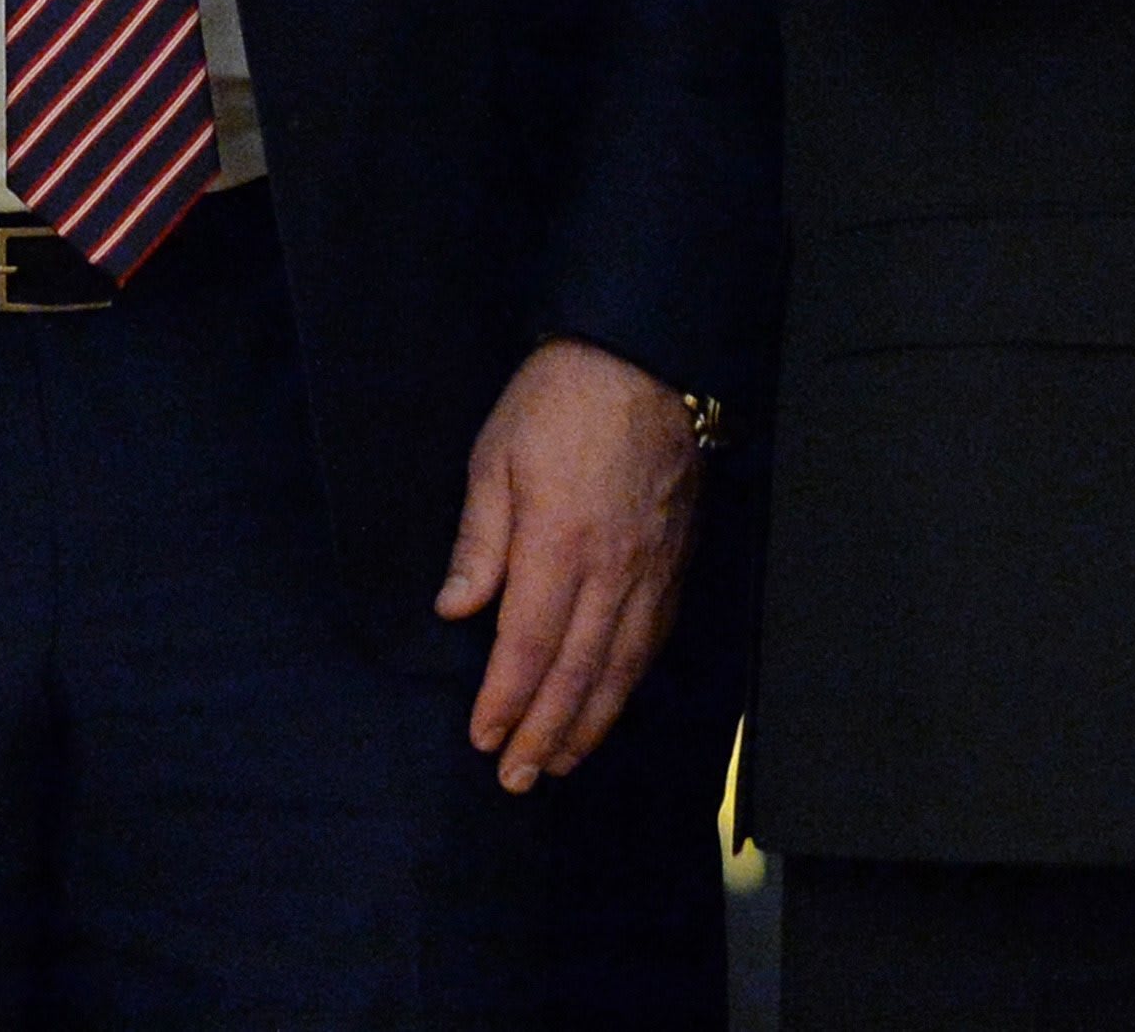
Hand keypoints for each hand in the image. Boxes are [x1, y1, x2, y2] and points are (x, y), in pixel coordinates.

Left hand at [435, 340, 702, 790]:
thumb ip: (479, 540)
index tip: (483, 739)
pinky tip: (613, 699)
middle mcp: (612, 567)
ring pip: (624, 664)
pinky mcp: (679, 555)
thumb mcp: (495, 456)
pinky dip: (632, 680)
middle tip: (518, 779)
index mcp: (560, 543)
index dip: (506, 701)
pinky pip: (656, 635)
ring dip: (592, 721)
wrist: (646, 354)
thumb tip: (456, 611)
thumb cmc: (558, 400)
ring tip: (562, 761)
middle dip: (546, 732)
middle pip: (579, 670)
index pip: (529, 646)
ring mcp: (652, 565)